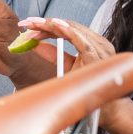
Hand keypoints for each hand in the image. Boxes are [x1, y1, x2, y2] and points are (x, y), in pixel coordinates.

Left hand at [14, 17, 132, 131]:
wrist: (106, 110)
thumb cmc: (89, 90)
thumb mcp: (67, 68)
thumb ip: (54, 55)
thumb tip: (36, 45)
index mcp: (93, 44)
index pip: (67, 29)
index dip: (48, 26)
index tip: (30, 27)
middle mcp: (98, 42)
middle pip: (67, 25)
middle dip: (44, 23)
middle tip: (26, 23)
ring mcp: (98, 47)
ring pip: (70, 28)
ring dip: (49, 25)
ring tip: (32, 24)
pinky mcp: (95, 54)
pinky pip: (78, 38)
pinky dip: (64, 30)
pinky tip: (51, 25)